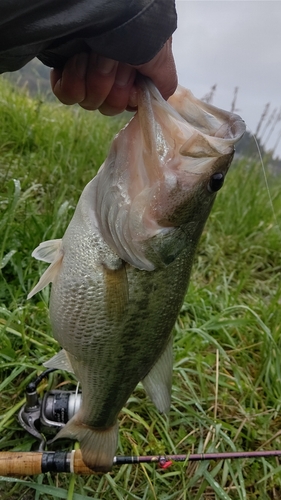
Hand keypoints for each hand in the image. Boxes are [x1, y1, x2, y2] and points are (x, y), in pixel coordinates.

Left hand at [50, 38, 176, 114]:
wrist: (105, 6)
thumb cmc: (136, 27)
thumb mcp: (161, 56)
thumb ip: (165, 82)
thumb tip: (158, 101)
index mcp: (131, 74)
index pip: (126, 105)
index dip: (126, 95)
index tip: (130, 73)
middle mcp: (109, 74)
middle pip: (107, 107)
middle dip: (109, 85)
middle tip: (112, 57)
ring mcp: (86, 73)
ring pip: (87, 102)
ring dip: (91, 79)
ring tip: (92, 53)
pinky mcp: (64, 69)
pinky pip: (65, 95)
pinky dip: (71, 80)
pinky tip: (75, 60)